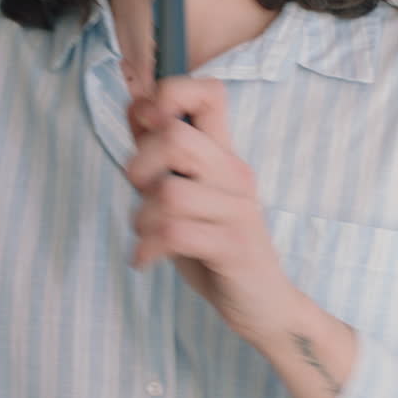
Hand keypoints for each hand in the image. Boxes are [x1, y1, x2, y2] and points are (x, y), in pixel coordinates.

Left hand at [126, 78, 300, 344]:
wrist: (263, 304)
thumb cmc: (216, 245)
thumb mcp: (187, 193)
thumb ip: (161, 153)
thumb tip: (134, 101)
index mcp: (224, 155)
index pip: (209, 94)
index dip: (171, 92)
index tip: (147, 122)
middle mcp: (235, 174)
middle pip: (176, 137)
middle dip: (139, 164)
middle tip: (140, 193)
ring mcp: (237, 210)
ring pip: (168, 192)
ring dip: (141, 217)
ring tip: (146, 234)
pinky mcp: (232, 247)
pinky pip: (174, 233)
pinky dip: (148, 248)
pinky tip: (147, 259)